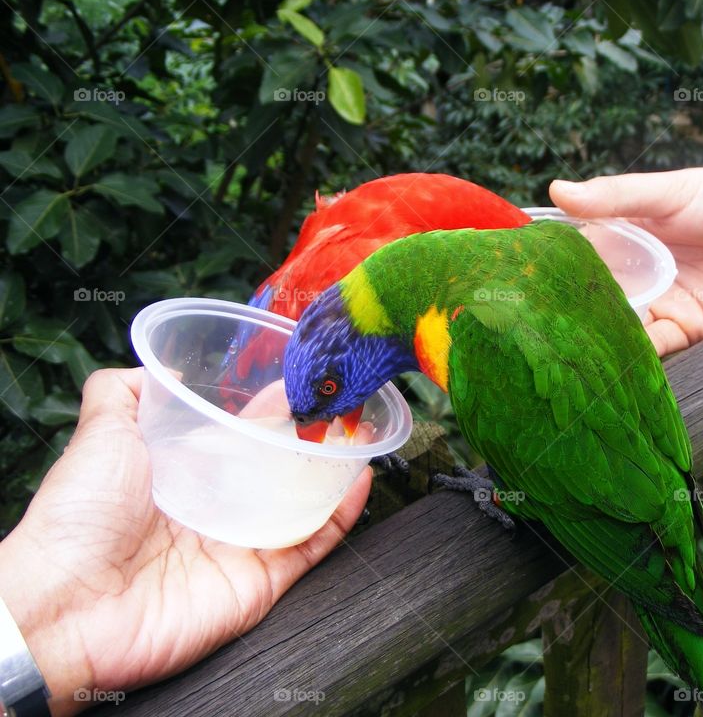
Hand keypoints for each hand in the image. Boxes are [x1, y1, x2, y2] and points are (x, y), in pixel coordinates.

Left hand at [0, 368, 370, 714]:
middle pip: (276, 471)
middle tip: (340, 406)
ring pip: (303, 505)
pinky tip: (358, 480)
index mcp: (183, 476)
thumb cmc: (78, 518)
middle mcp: (216, 509)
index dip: (271, 411)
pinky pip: (311, 546)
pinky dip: (339, 516)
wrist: (68, 606)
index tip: (299, 381)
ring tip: (363, 436)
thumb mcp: (99, 434)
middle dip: (310, 439)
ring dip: (334, 473)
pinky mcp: (261, 582)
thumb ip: (125, 392)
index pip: (239, 438)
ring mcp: (241, 546)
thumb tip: (165, 367)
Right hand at [550, 166, 702, 355]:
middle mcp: (638, 274)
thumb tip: (557, 191)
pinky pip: (658, 349)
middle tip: (534, 334)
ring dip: (599, 342)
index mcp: (626, 236)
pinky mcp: (692, 331)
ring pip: (620, 329)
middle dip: (568, 317)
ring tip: (568, 355)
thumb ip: (617, 195)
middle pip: (593, 301)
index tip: (518, 288)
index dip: (550, 272)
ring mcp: (664, 304)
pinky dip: (638, 357)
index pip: (577, 259)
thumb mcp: (673, 191)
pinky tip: (617, 363)